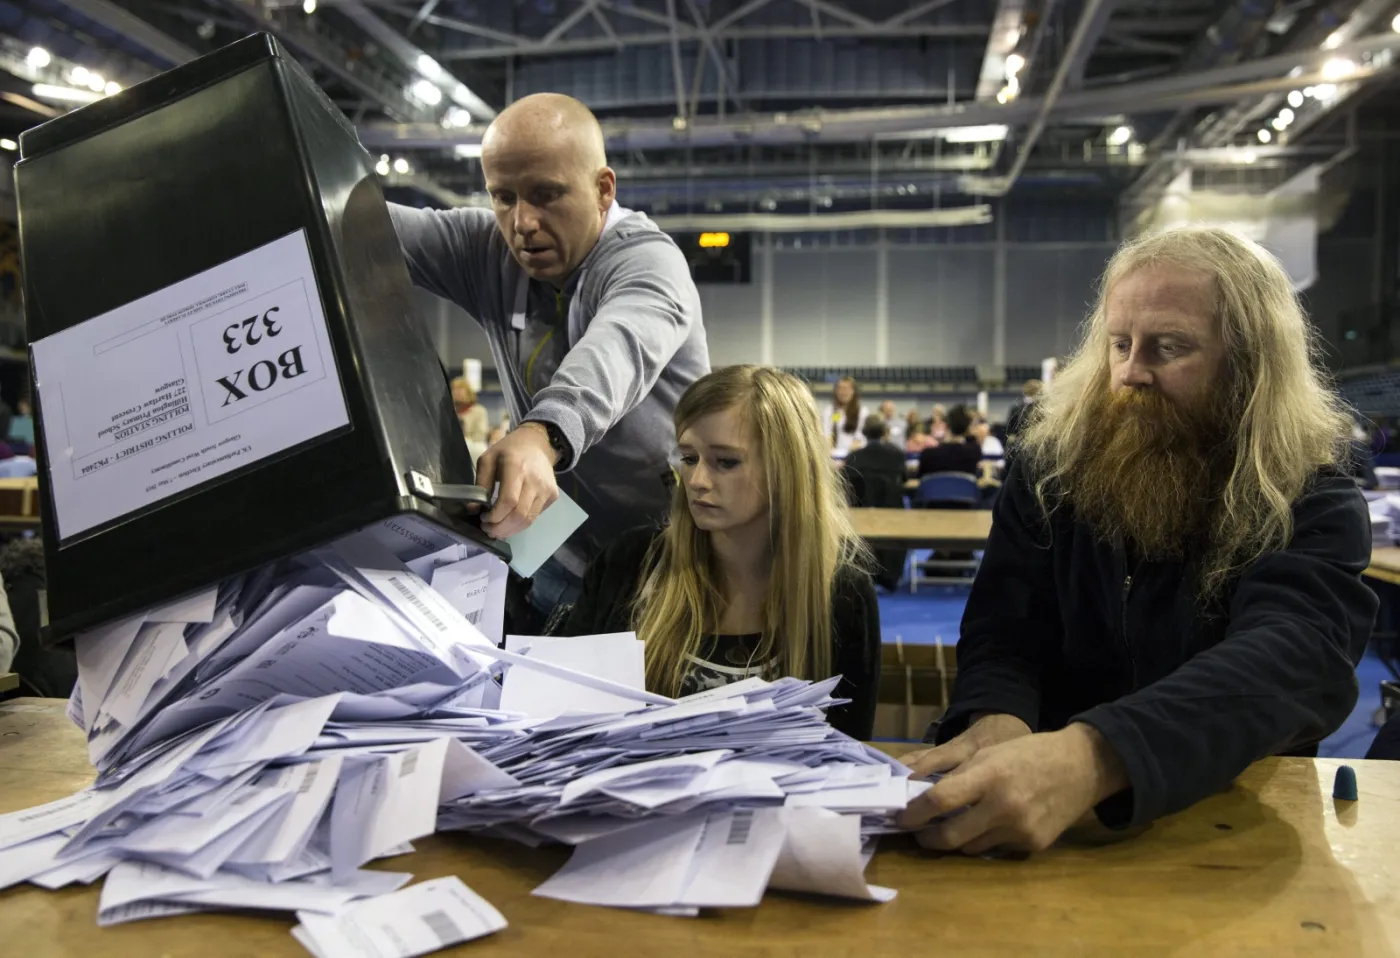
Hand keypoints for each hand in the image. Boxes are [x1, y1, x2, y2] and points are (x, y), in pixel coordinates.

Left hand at [474, 422, 559, 538]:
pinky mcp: (552, 496)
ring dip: (511, 530)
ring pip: (529, 520)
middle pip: (519, 514)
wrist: (537, 444)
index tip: (483, 518)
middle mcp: (535, 480)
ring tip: (497, 530)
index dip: (495, 516)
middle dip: (501, 528)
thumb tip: (473, 509)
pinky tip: (510, 521)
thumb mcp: (488, 459)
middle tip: (488, 530)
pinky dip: (521, 524)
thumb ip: (480, 483)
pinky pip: (535, 516)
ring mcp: (546, 489)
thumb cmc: (509, 451)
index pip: (509, 501)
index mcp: (516, 467)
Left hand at [897, 723, 1128, 855]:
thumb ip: (958, 777)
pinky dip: (986, 840)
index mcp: (990, 775)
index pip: (940, 800)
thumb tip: (922, 798)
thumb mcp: (990, 754)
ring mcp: (1020, 829)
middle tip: (918, 833)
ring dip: (957, 840)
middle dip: (928, 838)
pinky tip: (990, 825)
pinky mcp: (1033, 845)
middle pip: (951, 836)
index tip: (900, 817)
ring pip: (971, 847)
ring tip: (951, 826)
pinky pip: (996, 849)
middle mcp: (1004, 806)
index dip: (915, 812)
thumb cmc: (1028, 753)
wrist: (1081, 766)